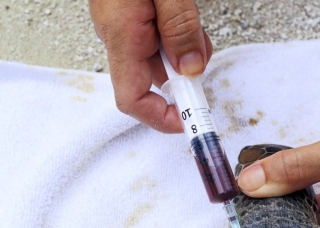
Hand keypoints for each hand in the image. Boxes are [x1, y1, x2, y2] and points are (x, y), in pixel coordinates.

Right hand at [89, 0, 212, 131]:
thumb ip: (180, 28)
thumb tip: (192, 69)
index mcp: (122, 35)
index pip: (133, 99)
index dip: (162, 118)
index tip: (190, 120)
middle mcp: (117, 36)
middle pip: (153, 80)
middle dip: (184, 75)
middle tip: (202, 51)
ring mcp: (120, 28)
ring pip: (157, 60)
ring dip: (182, 50)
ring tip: (191, 19)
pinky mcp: (127, 18)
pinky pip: (153, 40)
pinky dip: (175, 36)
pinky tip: (181, 14)